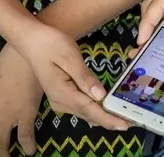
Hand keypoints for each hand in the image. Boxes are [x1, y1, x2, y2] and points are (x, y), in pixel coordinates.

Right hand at [0, 26, 129, 156]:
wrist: (31, 39)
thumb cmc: (50, 43)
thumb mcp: (69, 57)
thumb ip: (85, 77)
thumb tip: (100, 96)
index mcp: (61, 92)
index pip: (90, 110)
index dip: (108, 118)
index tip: (125, 124)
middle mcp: (59, 100)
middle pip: (88, 114)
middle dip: (109, 120)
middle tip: (132, 122)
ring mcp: (59, 99)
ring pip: (85, 112)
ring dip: (103, 116)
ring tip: (123, 117)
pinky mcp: (60, 94)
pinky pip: (80, 106)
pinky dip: (95, 109)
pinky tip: (106, 110)